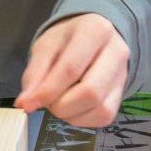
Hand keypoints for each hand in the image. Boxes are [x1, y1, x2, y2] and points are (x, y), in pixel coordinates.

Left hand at [15, 14, 129, 127]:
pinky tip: (73, 107)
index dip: (47, 91)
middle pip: (91, 92)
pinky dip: (83, 119)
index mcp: (95, 31)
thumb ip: (35, 73)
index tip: (27, 104)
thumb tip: (26, 103)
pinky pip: (104, 117)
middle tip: (47, 102)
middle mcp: (116, 52)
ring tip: (59, 102)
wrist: (94, 37)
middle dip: (61, 106)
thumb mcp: (46, 46)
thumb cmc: (67, 39)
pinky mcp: (122, 93)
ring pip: (100, 109)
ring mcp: (123, 74)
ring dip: (72, 114)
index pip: (71, 68)